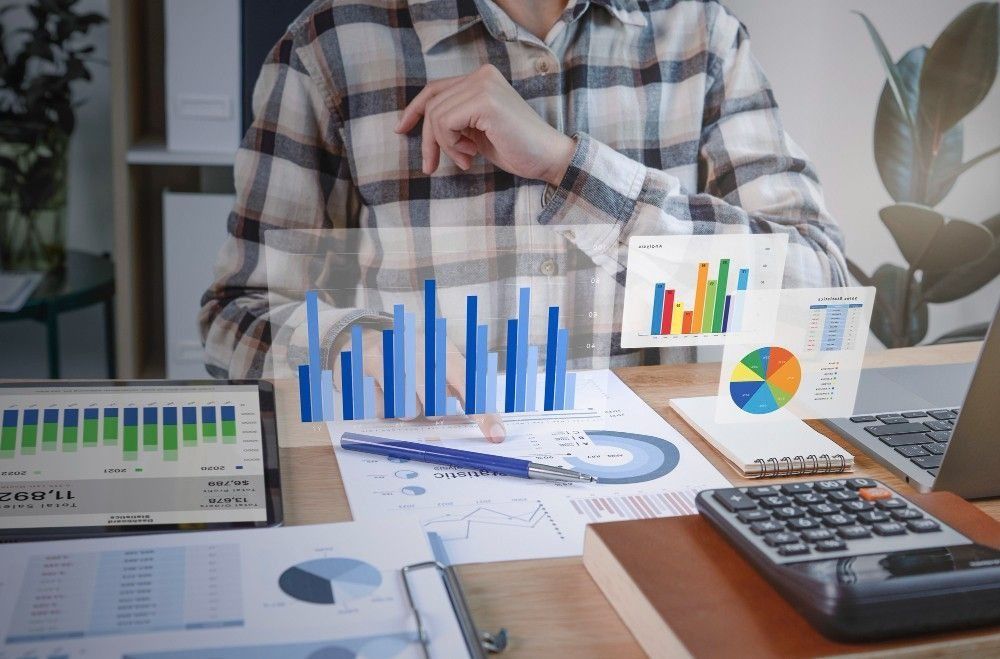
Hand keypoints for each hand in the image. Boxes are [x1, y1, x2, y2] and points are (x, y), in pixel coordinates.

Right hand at [356, 328, 506, 442]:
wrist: (368, 338)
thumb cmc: (412, 361)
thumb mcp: (440, 368)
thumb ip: (462, 393)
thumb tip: (489, 427)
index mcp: (446, 349)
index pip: (471, 384)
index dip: (484, 412)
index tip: (496, 435)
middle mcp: (425, 349)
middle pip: (436, 406)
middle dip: (428, 412)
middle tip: (421, 399)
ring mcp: (397, 354)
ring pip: (410, 411)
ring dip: (406, 412)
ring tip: (400, 393)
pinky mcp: (373, 362)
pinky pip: (384, 408)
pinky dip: (384, 408)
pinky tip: (382, 390)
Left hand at [395, 64, 575, 185]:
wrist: (548, 158)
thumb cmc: (516, 149)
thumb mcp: (477, 130)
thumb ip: (455, 119)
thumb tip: (421, 124)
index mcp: (481, 78)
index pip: (435, 89)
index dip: (414, 109)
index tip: (401, 130)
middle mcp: (482, 75)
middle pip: (432, 104)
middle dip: (429, 139)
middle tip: (432, 166)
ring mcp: (484, 85)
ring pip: (436, 115)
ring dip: (444, 145)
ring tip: (465, 159)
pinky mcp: (485, 101)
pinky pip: (445, 122)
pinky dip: (451, 145)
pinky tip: (470, 156)